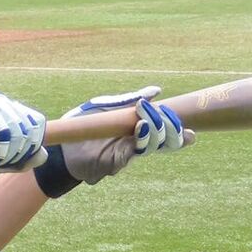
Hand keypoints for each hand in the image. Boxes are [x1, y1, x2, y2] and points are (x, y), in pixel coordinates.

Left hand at [58, 86, 192, 183]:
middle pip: (167, 139)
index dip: (179, 127)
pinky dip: (143, 140)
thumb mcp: (106, 107)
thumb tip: (156, 91)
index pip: (166, 129)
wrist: (62, 145)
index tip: (189, 123)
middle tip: (164, 114)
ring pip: (156, 145)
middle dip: (171, 127)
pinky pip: (138, 151)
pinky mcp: (119, 161)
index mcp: (138, 128)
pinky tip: (142, 128)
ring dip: (158, 131)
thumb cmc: (84, 125)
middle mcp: (138, 142)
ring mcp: (130, 152)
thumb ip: (129, 99)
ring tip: (148, 118)